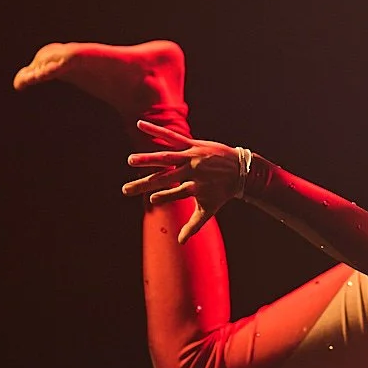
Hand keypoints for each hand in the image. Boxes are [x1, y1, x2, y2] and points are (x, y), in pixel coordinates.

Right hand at [122, 120, 244, 243]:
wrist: (241, 168)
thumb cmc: (222, 191)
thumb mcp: (210, 209)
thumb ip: (194, 226)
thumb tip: (181, 242)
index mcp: (197, 187)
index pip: (179, 193)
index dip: (166, 197)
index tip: (152, 201)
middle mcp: (194, 171)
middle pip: (166, 178)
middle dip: (146, 184)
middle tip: (126, 190)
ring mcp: (192, 156)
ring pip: (167, 157)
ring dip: (148, 159)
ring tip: (130, 161)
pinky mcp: (191, 144)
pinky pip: (171, 137)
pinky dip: (156, 131)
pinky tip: (140, 125)